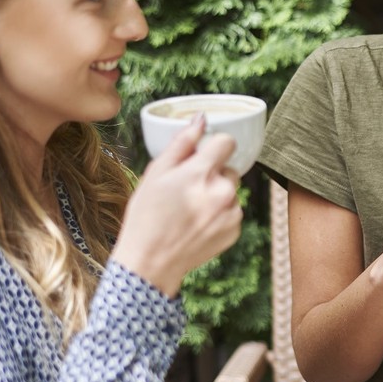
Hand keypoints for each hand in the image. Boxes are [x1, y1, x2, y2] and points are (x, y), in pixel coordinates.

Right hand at [112, 115, 242, 295]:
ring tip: (190, 210)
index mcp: (201, 173)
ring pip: (231, 191)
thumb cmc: (146, 215)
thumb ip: (181, 143)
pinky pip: (232, 211)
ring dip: (216, 195)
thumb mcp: (155, 173)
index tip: (204, 155)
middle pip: (229, 168)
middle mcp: (222, 192)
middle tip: (186, 190)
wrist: (151, 261)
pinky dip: (219, 214)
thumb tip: (201, 119)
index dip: (214, 146)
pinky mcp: (235, 230)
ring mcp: (231, 212)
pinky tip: (197, 224)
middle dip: (212, 174)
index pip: (227, 142)